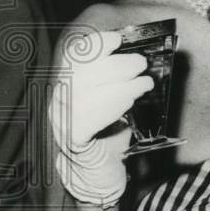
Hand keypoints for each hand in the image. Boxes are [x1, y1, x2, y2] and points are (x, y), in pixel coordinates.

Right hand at [48, 30, 150, 207]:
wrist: (99, 172)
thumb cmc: (110, 132)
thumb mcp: (119, 99)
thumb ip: (125, 78)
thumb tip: (148, 58)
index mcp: (71, 83)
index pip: (75, 56)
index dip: (96, 44)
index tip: (118, 38)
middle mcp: (61, 99)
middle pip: (81, 73)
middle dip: (115, 64)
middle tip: (141, 64)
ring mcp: (62, 120)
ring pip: (82, 95)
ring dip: (118, 85)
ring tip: (143, 84)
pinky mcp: (72, 140)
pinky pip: (84, 121)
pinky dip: (108, 108)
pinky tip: (127, 104)